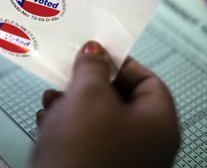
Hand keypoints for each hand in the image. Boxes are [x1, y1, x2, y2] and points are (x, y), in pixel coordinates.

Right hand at [32, 41, 179, 167]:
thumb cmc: (84, 154)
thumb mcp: (88, 96)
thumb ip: (93, 67)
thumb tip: (96, 51)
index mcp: (158, 125)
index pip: (150, 81)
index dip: (123, 63)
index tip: (99, 53)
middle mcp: (145, 146)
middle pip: (122, 100)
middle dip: (91, 84)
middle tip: (72, 74)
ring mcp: (122, 161)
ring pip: (100, 120)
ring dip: (74, 104)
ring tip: (52, 98)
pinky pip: (87, 140)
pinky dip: (68, 126)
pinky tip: (48, 122)